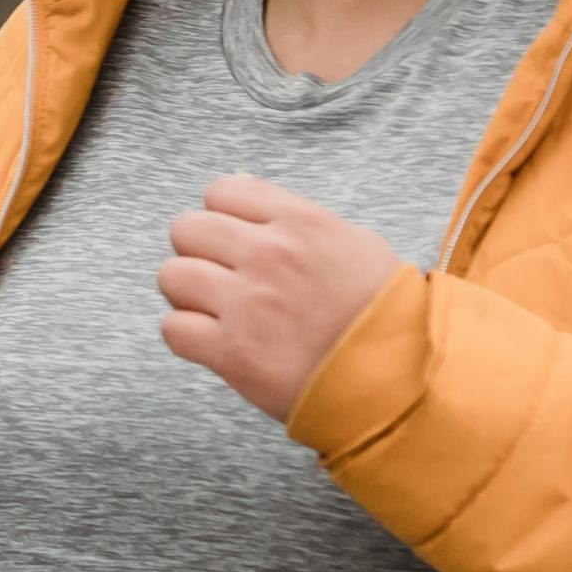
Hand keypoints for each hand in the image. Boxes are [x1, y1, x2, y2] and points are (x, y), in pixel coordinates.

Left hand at [156, 171, 408, 425]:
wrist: (400, 380)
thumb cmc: (383, 313)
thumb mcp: (354, 244)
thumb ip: (294, 216)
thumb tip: (242, 191)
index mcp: (299, 222)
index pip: (220, 191)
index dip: (222, 216)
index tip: (234, 240)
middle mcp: (268, 254)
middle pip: (186, 228)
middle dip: (199, 252)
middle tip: (222, 277)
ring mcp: (247, 302)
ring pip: (172, 276)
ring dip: (188, 294)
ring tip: (217, 311)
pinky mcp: (232, 351)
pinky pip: (173, 329)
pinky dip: (188, 336)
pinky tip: (216, 342)